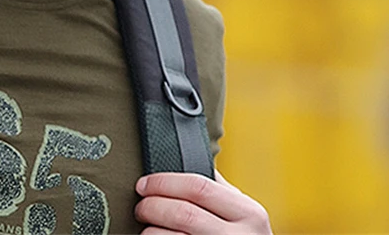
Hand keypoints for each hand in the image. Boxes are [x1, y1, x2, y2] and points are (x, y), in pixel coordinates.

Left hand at [134, 169, 271, 234]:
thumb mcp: (243, 213)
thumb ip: (220, 190)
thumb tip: (184, 161)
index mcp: (248, 213)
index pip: (198, 186)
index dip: (164, 182)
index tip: (143, 184)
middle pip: (184, 213)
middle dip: (153, 207)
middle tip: (140, 208)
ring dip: (151, 232)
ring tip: (145, 228)